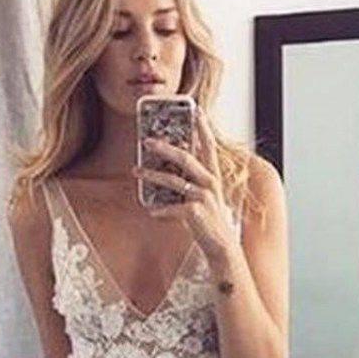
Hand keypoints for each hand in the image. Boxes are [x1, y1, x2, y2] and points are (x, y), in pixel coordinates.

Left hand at [132, 107, 235, 260]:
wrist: (222, 247)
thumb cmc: (210, 221)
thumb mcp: (204, 197)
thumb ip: (192, 182)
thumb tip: (171, 170)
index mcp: (212, 176)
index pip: (208, 146)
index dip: (203, 128)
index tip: (196, 110)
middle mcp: (210, 183)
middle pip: (186, 158)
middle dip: (165, 147)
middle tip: (147, 141)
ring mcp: (204, 197)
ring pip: (174, 180)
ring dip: (152, 175)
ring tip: (136, 171)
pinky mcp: (196, 213)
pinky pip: (174, 207)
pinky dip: (161, 210)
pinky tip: (151, 211)